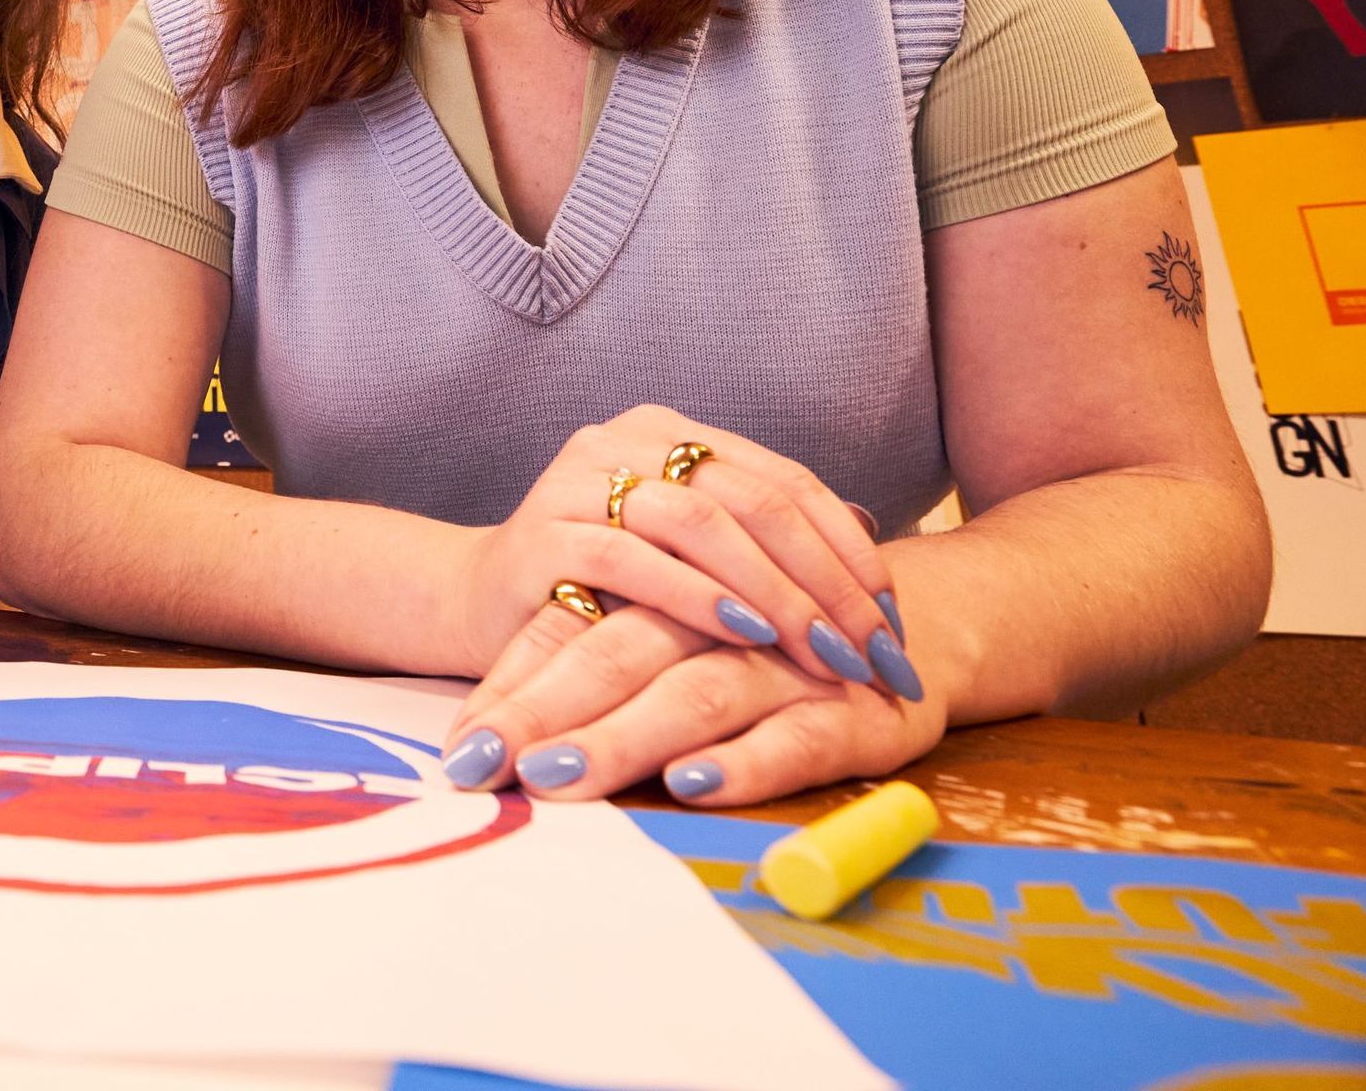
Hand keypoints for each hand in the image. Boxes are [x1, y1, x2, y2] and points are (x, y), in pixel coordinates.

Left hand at [446, 602, 945, 805]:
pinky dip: (740, 760)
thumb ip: (578, 667)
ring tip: (560, 775)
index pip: (573, 633)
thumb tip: (474, 739)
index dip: (515, 689)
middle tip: (487, 765)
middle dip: (548, 712)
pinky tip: (689, 783)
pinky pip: (793, 736)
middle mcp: (719, 617)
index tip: (460, 753)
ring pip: (696, 692)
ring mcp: (787, 659)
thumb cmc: (754, 637)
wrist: (905, 612)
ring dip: (624, 736)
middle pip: (620, 653)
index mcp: (664, 582)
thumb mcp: (662, 638)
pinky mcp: (850, 711)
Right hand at [458, 404, 909, 708]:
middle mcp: (623, 439)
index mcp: (668, 431)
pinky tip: (745, 633)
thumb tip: (868, 536)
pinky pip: (631, 557)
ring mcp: (579, 479)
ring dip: (773, 590)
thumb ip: (760, 540)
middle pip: (752, 498)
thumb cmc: (600, 591)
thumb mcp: (689, 559)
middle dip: (824, 579)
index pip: (785, 479)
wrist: (479, 606)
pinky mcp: (543, 533)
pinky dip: (696, 595)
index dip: (849, 549)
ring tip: (821, 650)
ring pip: (700, 521)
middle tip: (871, 650)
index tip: (895, 621)